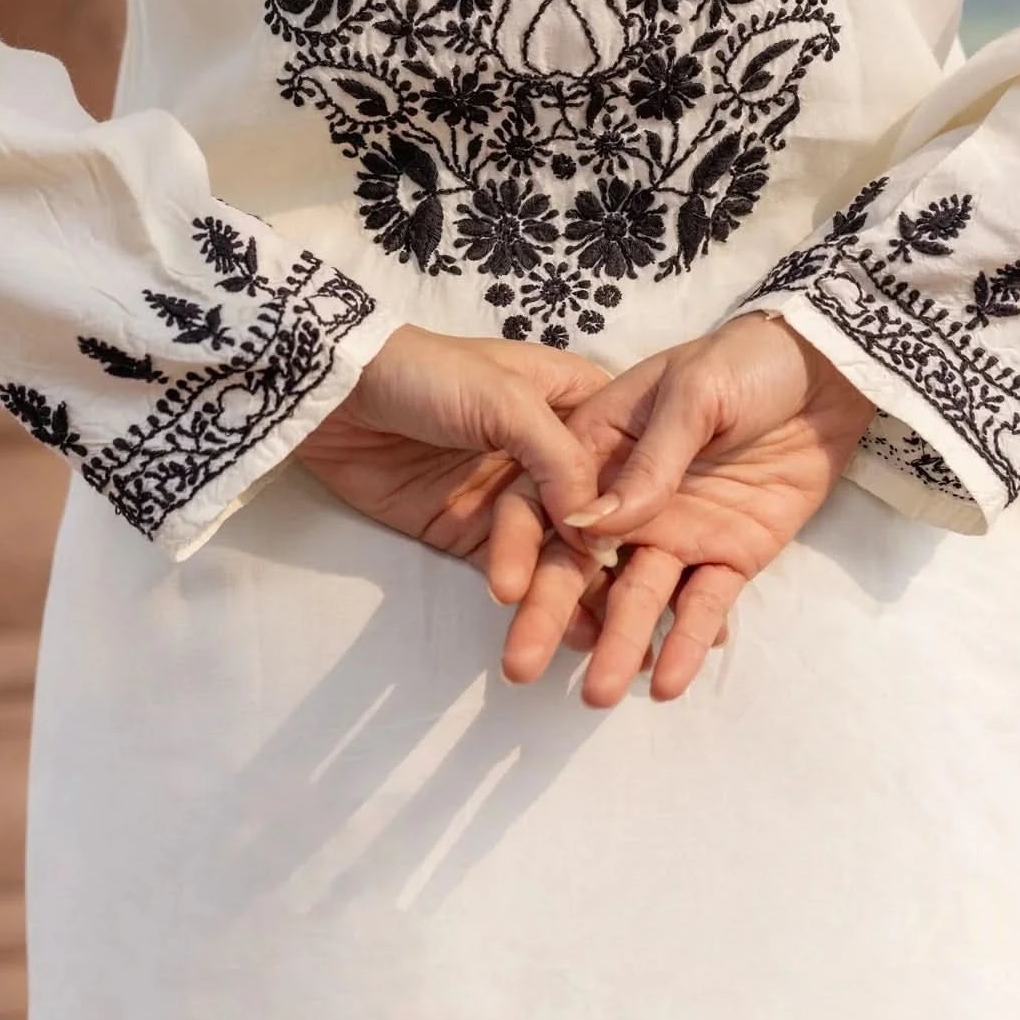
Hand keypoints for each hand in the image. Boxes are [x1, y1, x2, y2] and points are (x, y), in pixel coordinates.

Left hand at [294, 324, 619, 657]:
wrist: (335, 393)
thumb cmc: (428, 374)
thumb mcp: (508, 400)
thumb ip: (559, 460)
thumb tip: (599, 532)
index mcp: (575, 403)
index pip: (626, 462)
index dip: (652, 508)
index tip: (684, 558)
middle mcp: (553, 453)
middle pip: (595, 516)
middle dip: (616, 570)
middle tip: (642, 625)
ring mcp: (513, 496)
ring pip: (558, 553)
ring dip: (581, 597)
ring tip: (607, 645)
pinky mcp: (473, 534)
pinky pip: (515, 573)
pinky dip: (539, 604)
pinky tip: (570, 637)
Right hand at [491, 313, 875, 706]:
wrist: (830, 372)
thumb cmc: (745, 363)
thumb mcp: (692, 394)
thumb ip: (649, 462)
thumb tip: (590, 524)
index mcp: (603, 446)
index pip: (547, 501)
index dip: (521, 545)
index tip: (505, 590)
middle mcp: (630, 500)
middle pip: (581, 562)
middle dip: (551, 613)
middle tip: (522, 666)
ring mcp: (679, 532)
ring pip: (637, 596)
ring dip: (615, 642)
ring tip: (597, 693)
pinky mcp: (730, 557)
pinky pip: (704, 605)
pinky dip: (685, 642)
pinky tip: (667, 682)